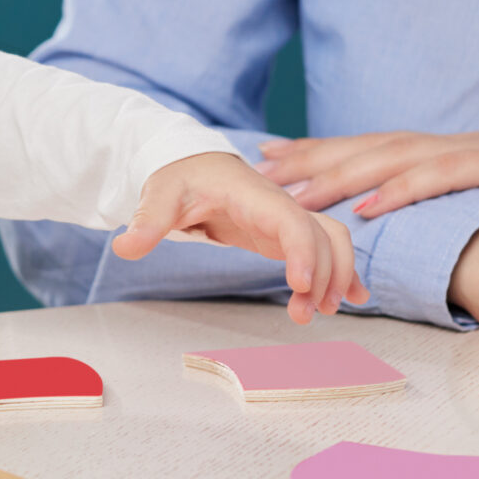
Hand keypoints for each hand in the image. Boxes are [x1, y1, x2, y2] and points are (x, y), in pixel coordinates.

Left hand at [113, 151, 368, 323]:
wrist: (194, 165)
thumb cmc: (180, 178)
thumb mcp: (160, 195)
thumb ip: (148, 220)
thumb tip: (125, 245)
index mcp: (254, 195)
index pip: (292, 221)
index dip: (303, 252)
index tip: (303, 287)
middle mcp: (280, 206)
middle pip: (324, 235)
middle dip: (326, 274)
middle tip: (306, 312)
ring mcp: (286, 220)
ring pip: (332, 242)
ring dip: (337, 276)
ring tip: (323, 313)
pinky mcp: (284, 235)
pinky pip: (324, 249)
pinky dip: (343, 272)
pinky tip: (354, 299)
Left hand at [258, 131, 478, 221]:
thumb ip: (450, 223)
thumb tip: (404, 246)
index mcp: (451, 157)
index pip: (376, 150)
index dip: (325, 152)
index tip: (276, 159)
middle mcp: (459, 146)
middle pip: (375, 146)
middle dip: (319, 155)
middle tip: (268, 166)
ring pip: (400, 157)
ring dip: (346, 171)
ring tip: (301, 189)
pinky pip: (446, 176)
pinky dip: (404, 187)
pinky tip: (369, 203)